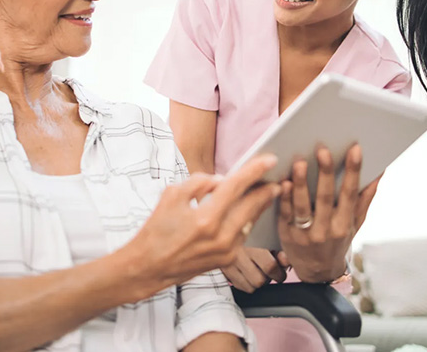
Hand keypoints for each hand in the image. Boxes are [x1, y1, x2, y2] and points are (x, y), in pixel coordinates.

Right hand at [129, 154, 281, 295]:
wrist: (149, 267)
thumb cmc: (156, 230)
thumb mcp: (172, 195)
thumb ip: (199, 182)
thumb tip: (221, 180)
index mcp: (205, 218)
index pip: (236, 187)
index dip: (254, 171)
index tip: (270, 159)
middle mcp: (220, 237)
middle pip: (251, 206)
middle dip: (266, 190)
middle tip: (278, 176)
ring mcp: (225, 251)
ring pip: (250, 221)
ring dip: (259, 205)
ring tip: (267, 191)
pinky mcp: (226, 260)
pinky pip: (242, 234)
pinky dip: (247, 220)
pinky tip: (250, 210)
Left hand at [277, 145, 378, 282]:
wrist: (317, 272)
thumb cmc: (337, 241)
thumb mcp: (355, 224)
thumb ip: (365, 199)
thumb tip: (379, 173)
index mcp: (344, 224)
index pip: (350, 194)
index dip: (353, 171)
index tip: (355, 149)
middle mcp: (326, 230)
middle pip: (325, 197)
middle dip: (325, 173)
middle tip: (323, 150)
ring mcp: (304, 233)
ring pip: (302, 205)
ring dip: (301, 183)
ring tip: (300, 162)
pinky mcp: (285, 233)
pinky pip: (285, 213)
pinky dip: (284, 197)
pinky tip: (283, 182)